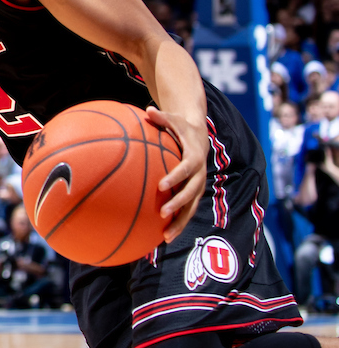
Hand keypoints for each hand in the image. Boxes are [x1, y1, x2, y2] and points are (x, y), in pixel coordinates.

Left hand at [146, 105, 207, 241]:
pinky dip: (177, 224)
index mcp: (194, 158)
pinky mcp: (194, 194)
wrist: (199, 135)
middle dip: (178, 204)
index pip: (186, 169)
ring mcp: (198, 187)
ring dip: (180, 223)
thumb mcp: (173, 119)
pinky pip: (186, 211)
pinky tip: (162, 237)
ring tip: (165, 237)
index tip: (161, 185)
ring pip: (191, 208)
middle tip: (163, 213)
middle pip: (191, 193)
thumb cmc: (181, 127)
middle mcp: (199, 175)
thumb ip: (161, 117)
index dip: (175, 177)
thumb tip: (148, 110)